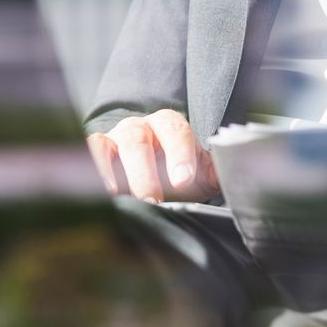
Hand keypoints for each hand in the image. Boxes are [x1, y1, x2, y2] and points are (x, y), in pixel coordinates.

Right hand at [86, 109, 221, 202]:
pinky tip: (102, 194)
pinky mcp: (96, 152)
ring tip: (123, 200)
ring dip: (114, 173)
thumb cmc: (178, 175)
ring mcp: (115, 138)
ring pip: (110, 145)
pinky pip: (90, 153)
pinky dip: (93, 169)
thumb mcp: (201, 174)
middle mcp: (140, 127)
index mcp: (170, 126)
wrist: (153, 178)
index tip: (183, 179)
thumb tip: (236, 176)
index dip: (180, 154)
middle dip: (145, 170)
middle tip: (151, 199)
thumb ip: (217, 172)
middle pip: (139, 139)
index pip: (176, 131)